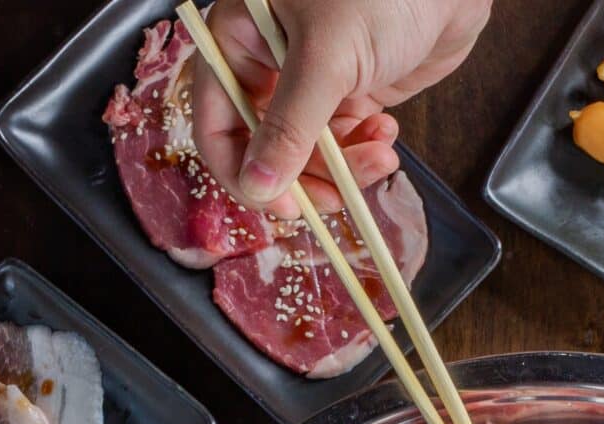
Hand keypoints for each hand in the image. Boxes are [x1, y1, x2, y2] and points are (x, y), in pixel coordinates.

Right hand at [192, 0, 491, 214]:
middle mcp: (268, 63)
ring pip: (308, 154)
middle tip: (338, 196)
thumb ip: (290, 125)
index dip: (242, 171)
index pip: (216, 122)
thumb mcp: (328, 56)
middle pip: (264, 149)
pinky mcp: (351, 92)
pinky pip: (344, 143)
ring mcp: (310, 80)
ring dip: (345, 168)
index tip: (280, 205)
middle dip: (304, 177)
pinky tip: (387, 134)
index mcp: (239, 39)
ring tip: (381, 155)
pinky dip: (366, 151)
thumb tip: (258, 187)